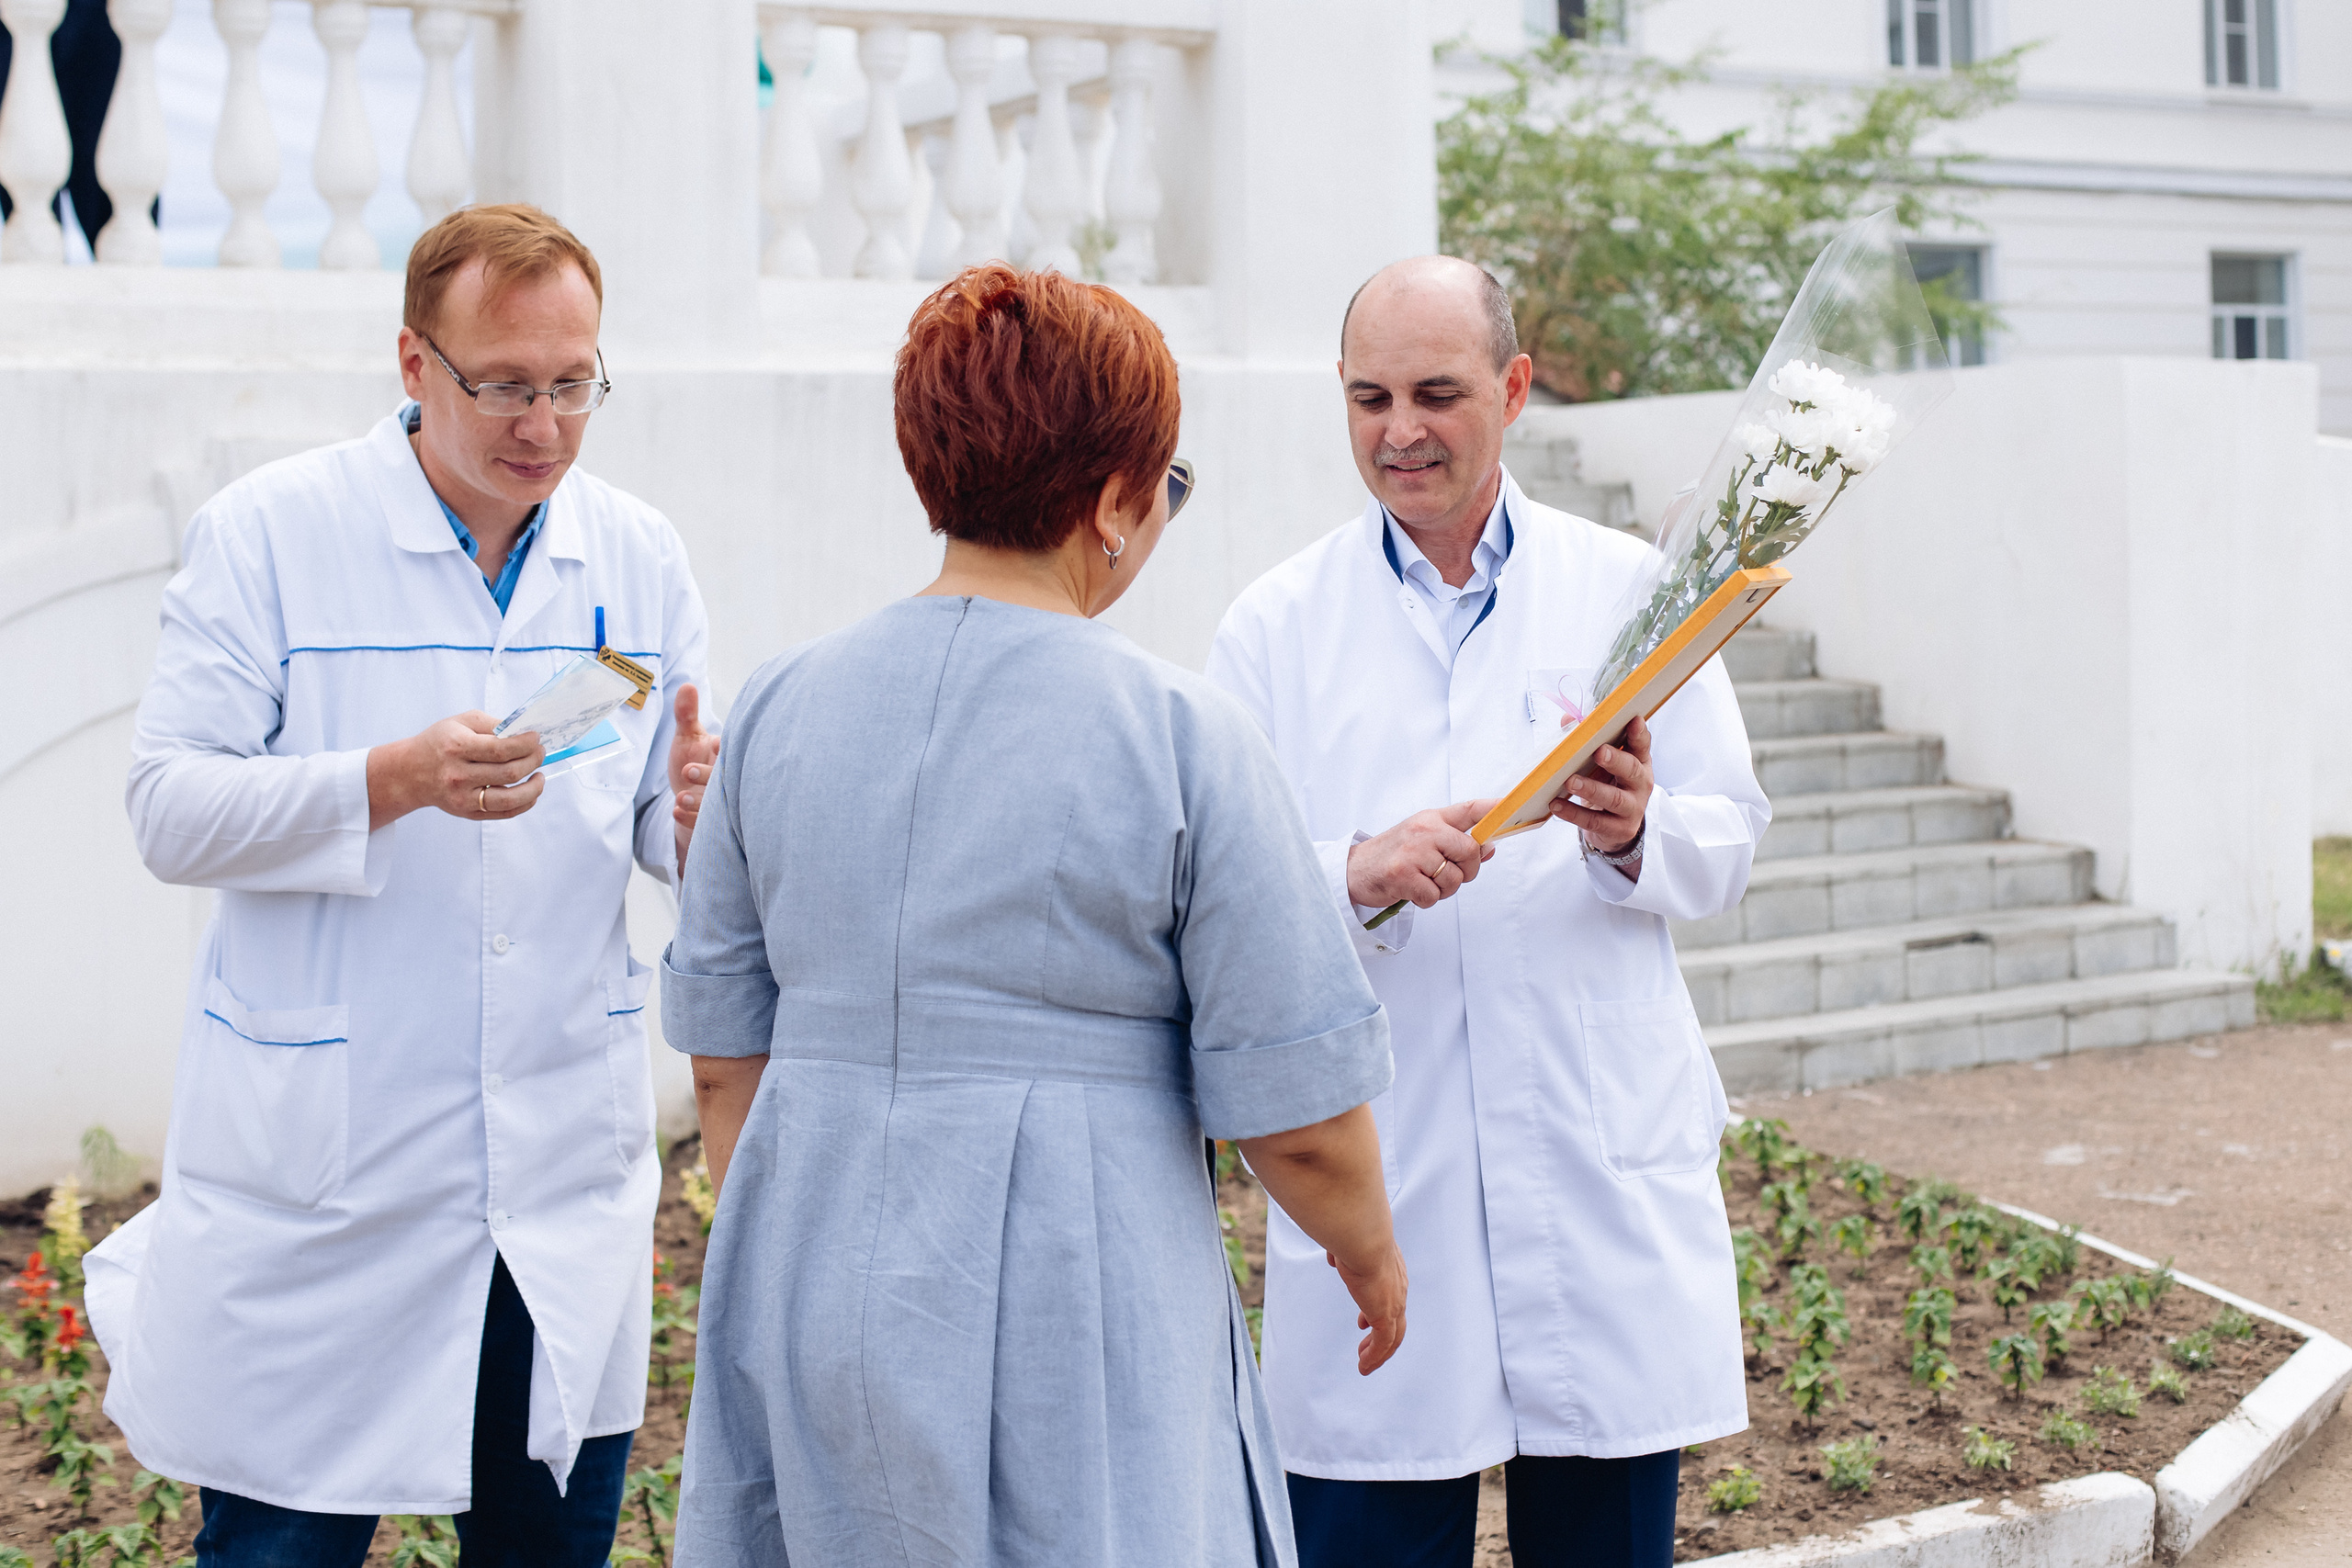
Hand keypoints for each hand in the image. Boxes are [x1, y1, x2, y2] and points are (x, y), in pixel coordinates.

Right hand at [367, 711, 544, 829]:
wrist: (411, 772)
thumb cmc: (440, 742)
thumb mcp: (461, 722)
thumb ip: (493, 724)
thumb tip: (524, 732)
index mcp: (457, 746)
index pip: (501, 748)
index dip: (526, 744)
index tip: (536, 738)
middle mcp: (458, 774)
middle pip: (509, 772)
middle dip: (533, 761)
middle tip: (540, 752)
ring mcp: (462, 797)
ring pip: (510, 798)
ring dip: (534, 787)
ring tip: (540, 775)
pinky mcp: (467, 812)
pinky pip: (504, 813)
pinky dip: (525, 803)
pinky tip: (531, 791)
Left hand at [669, 684, 721, 866]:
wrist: (687, 796)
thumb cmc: (692, 760)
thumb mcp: (687, 736)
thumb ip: (686, 714)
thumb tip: (687, 686)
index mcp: (727, 757)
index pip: (732, 753)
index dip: (726, 751)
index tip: (716, 745)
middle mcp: (728, 781)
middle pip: (725, 781)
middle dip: (707, 777)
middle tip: (688, 771)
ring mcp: (721, 803)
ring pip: (715, 806)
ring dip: (697, 801)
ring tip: (680, 797)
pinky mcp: (709, 821)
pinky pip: (703, 823)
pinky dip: (688, 818)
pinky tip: (676, 811)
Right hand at [1329, 1242, 1407, 1374]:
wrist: (1362, 1236)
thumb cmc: (1352, 1233)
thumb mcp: (1346, 1244)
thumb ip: (1341, 1251)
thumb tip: (1334, 1255)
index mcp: (1390, 1269)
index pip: (1388, 1295)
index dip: (1375, 1311)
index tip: (1362, 1322)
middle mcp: (1397, 1287)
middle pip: (1397, 1321)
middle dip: (1381, 1337)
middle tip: (1365, 1348)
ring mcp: (1394, 1302)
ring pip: (1393, 1337)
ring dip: (1379, 1353)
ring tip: (1365, 1365)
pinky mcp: (1386, 1315)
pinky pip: (1383, 1344)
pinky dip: (1375, 1358)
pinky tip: (1364, 1367)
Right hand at [1346, 799, 1498, 910]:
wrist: (1353, 870)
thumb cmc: (1392, 855)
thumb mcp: (1422, 840)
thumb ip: (1454, 842)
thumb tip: (1489, 847)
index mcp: (1431, 819)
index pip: (1469, 810)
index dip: (1493, 808)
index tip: (1511, 806)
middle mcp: (1424, 831)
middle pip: (1470, 851)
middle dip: (1466, 870)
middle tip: (1446, 874)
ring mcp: (1413, 852)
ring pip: (1454, 878)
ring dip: (1443, 890)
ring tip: (1424, 883)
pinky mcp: (1403, 875)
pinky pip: (1434, 895)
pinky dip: (1426, 900)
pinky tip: (1412, 891)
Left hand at [1548, 713, 1652, 856]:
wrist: (1614, 827)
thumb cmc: (1606, 784)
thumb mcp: (1600, 764)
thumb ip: (1586, 740)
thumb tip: (1568, 719)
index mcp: (1638, 761)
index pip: (1641, 745)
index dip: (1639, 733)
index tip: (1634, 720)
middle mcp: (1641, 784)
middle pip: (1632, 770)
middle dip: (1615, 760)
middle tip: (1598, 752)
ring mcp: (1633, 808)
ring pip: (1613, 798)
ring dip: (1591, 788)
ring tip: (1570, 781)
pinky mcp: (1620, 829)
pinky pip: (1595, 821)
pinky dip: (1574, 813)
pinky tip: (1557, 805)